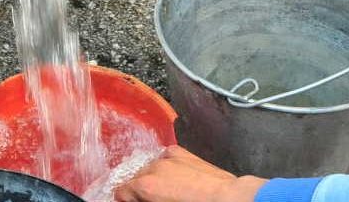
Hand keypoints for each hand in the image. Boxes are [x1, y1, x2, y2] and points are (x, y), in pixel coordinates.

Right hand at [113, 146, 265, 201]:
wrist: (228, 200)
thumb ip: (145, 201)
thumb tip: (139, 198)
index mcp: (146, 187)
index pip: (121, 192)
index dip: (125, 200)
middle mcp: (153, 168)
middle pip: (133, 179)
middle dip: (138, 191)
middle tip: (150, 199)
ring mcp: (167, 158)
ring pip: (147, 168)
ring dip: (150, 179)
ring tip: (165, 192)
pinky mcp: (180, 153)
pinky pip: (162, 159)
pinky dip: (163, 168)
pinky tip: (173, 179)